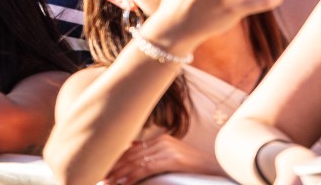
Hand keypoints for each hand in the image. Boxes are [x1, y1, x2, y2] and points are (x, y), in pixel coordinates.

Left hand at [104, 134, 221, 184]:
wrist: (222, 167)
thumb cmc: (196, 169)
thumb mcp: (173, 160)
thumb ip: (154, 157)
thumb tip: (133, 158)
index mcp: (161, 139)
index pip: (132, 149)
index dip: (116, 159)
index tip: (102, 167)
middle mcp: (162, 141)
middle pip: (131, 154)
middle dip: (114, 166)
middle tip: (98, 176)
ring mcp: (168, 149)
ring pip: (137, 161)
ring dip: (120, 173)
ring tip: (107, 181)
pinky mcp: (173, 159)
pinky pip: (148, 167)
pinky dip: (133, 176)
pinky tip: (124, 183)